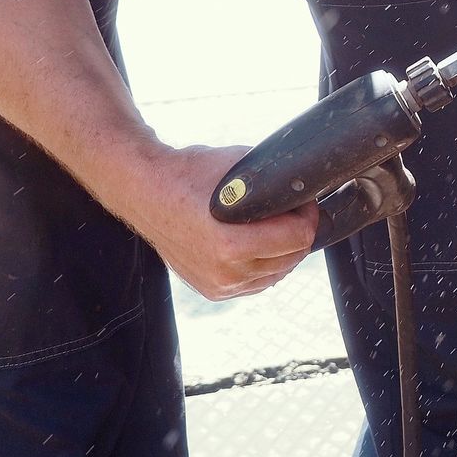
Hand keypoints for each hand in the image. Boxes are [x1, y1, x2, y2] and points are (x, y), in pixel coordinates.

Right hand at [106, 143, 318, 300]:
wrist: (148, 192)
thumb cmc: (191, 174)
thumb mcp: (241, 166)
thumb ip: (276, 180)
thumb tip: (305, 186)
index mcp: (233, 245)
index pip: (299, 238)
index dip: (308, 215)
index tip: (303, 201)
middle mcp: (226, 271)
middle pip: (292, 258)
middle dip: (298, 232)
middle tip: (292, 211)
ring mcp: (218, 285)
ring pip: (277, 274)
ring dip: (283, 251)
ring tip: (275, 226)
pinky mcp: (212, 290)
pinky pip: (256, 283)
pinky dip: (265, 266)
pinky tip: (259, 245)